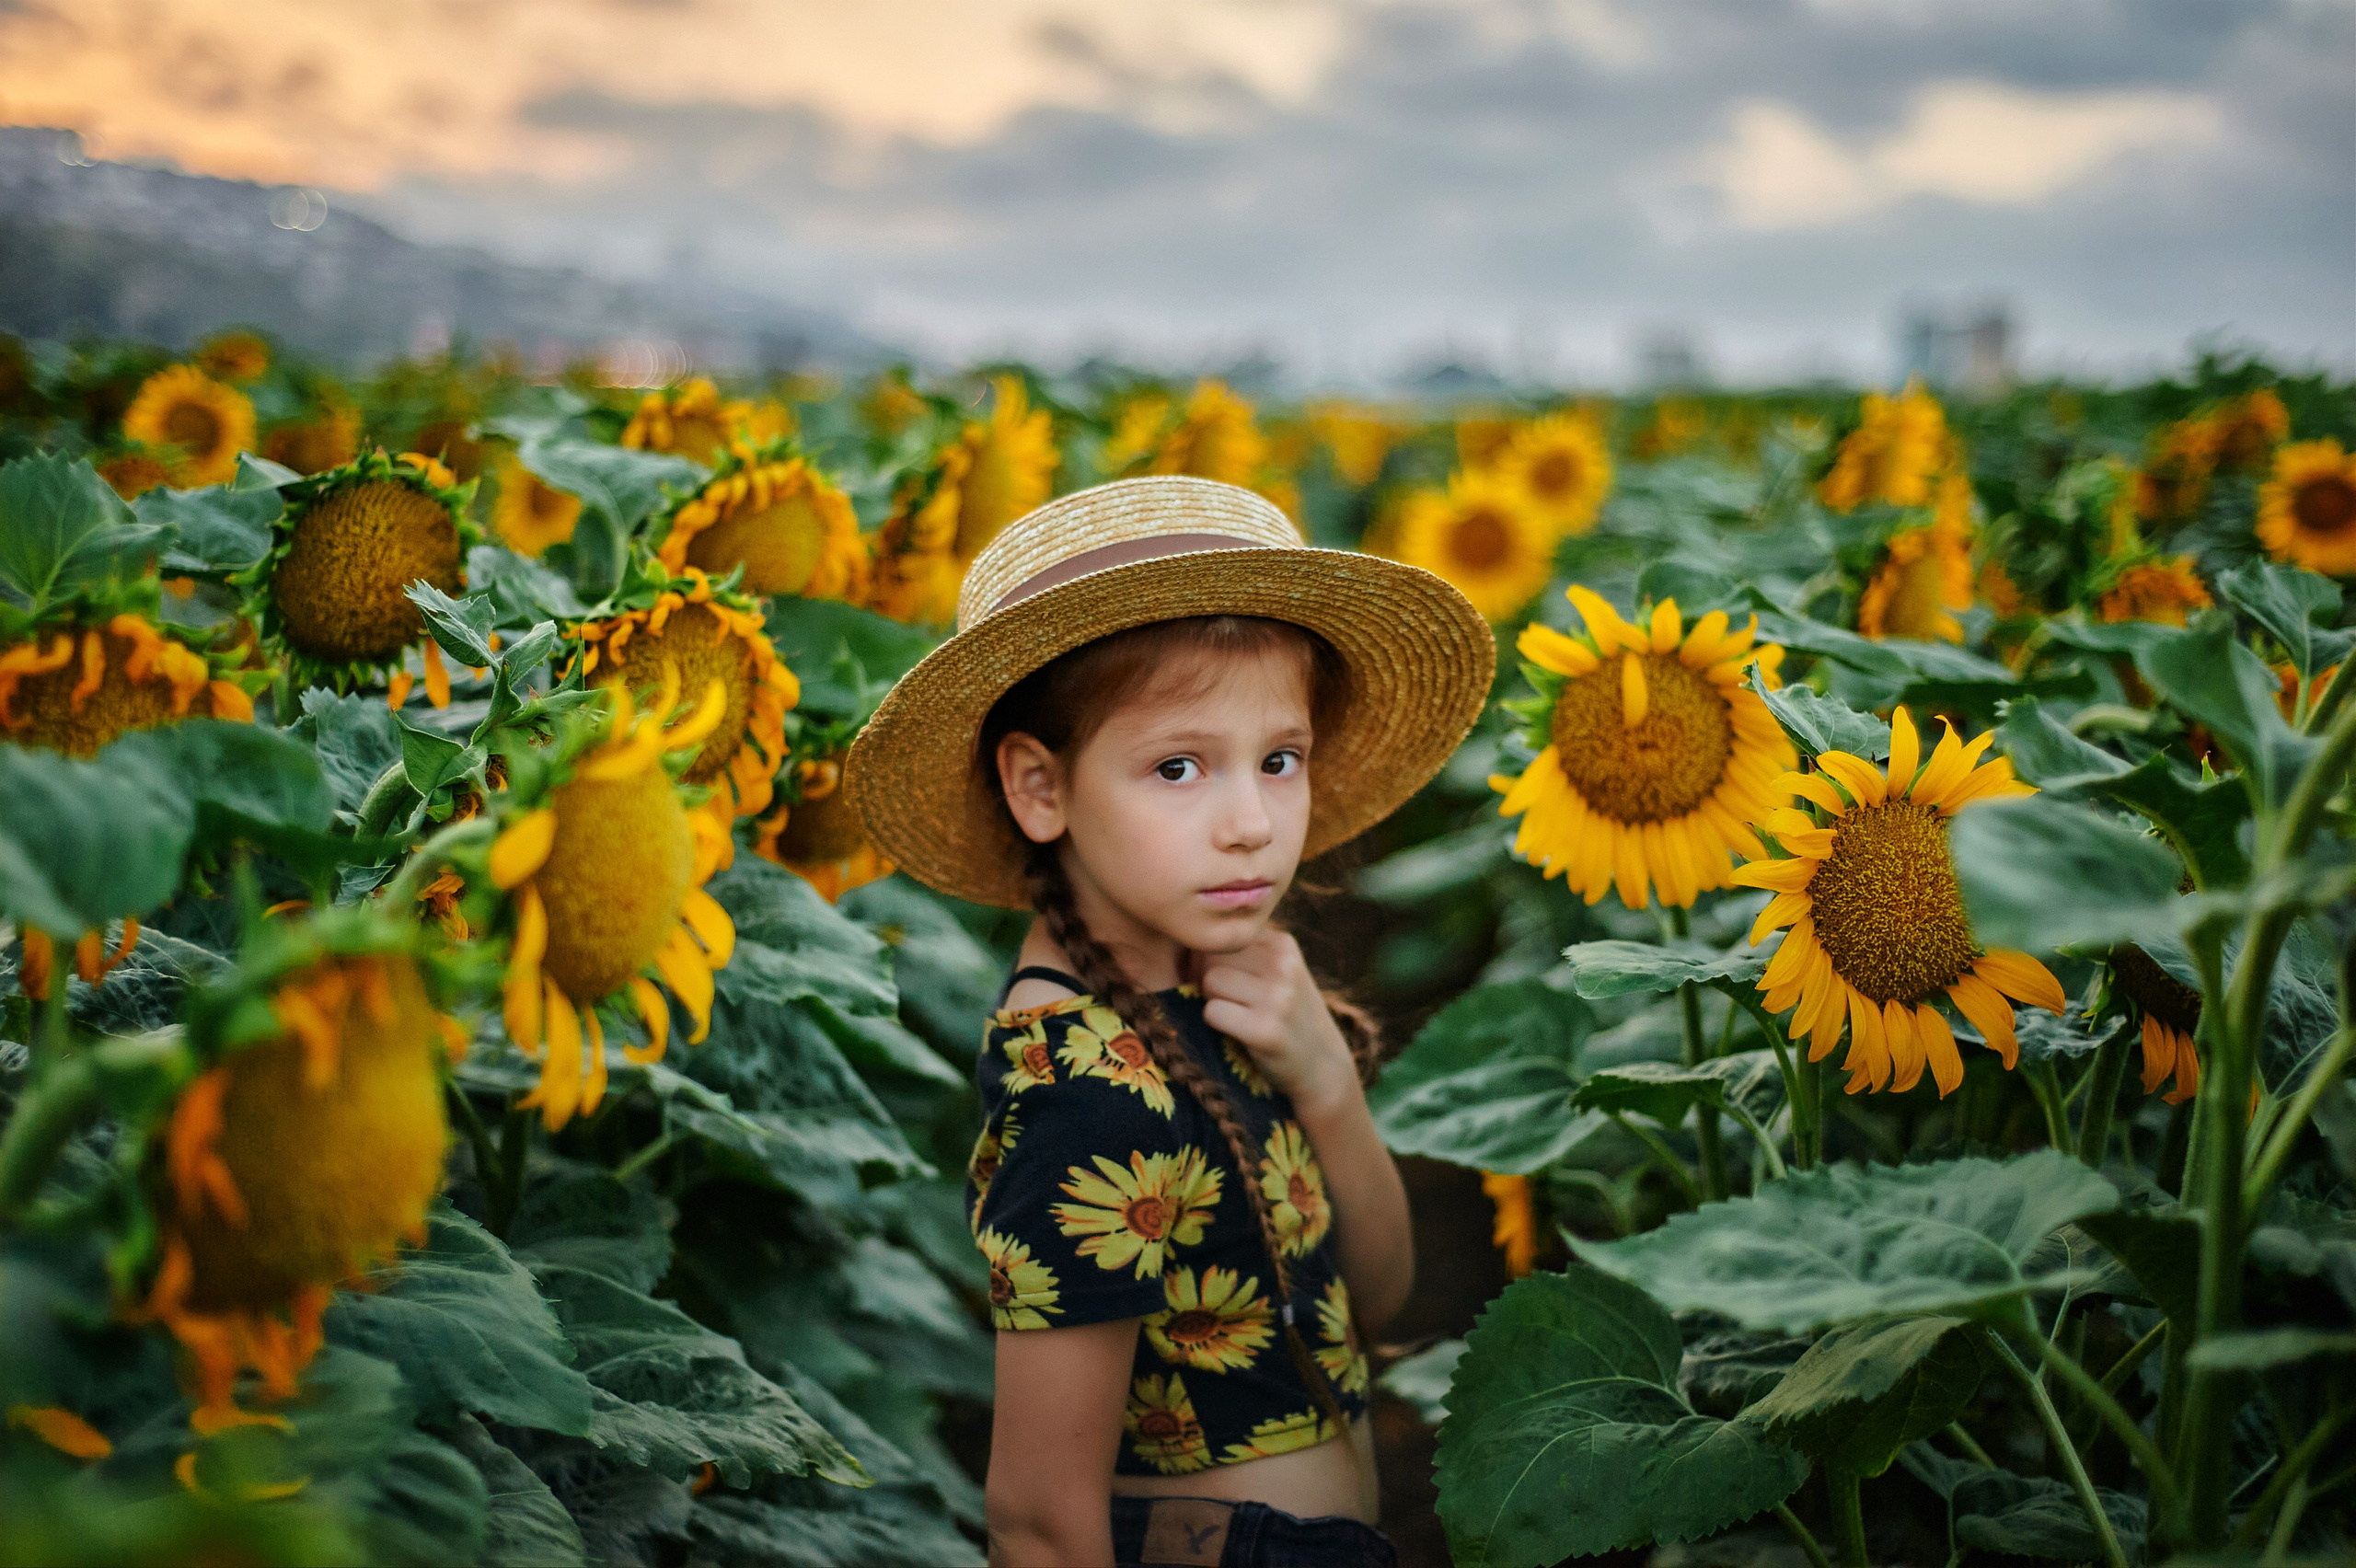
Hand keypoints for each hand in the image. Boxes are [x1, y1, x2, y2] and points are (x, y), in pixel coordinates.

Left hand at [1197, 931, 1357, 1119]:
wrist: (1323, 1066)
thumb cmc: (1287, 1014)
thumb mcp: (1278, 972)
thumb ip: (1242, 952)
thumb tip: (1186, 945)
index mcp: (1283, 944)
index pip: (1222, 937)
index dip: (1211, 961)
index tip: (1230, 984)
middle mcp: (1283, 965)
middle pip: (1211, 957)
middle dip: (1210, 981)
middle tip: (1235, 1004)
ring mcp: (1278, 998)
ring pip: (1210, 981)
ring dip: (1213, 1001)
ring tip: (1239, 1016)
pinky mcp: (1267, 1030)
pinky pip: (1213, 1013)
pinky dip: (1217, 1025)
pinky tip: (1240, 1033)